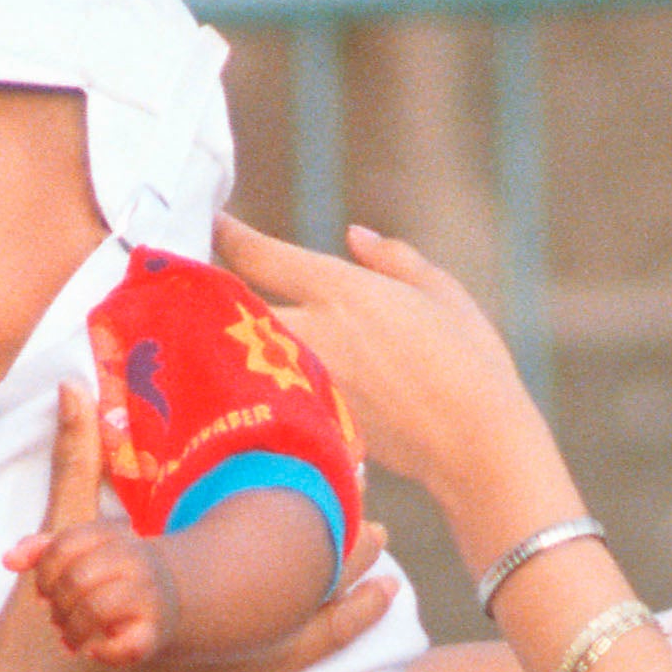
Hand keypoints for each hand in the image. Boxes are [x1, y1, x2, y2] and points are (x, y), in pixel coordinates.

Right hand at [0, 387, 394, 671]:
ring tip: (390, 587)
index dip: (309, 500)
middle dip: (346, 551)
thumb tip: (74, 389)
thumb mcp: (61, 552)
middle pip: (308, 582)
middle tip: (377, 525)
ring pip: (322, 642)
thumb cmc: (42, 657)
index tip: (343, 471)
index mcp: (203, 584)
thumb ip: (73, 468)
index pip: (270, 532)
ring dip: (359, 613)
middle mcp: (238, 631)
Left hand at [20, 502, 174, 664]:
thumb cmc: (114, 574)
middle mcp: (135, 559)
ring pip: (96, 610)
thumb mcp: (84, 552)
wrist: (173, 597)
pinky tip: (92, 651)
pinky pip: (124, 646)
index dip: (43, 574)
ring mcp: (149, 594)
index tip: (43, 593)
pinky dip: (102, 653)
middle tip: (56, 619)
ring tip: (69, 639)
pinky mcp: (156, 631)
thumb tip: (7, 560)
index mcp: (113, 534)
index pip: (63, 546)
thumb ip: (44, 550)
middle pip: (76, 579)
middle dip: (57, 605)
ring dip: (71, 631)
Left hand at [215, 213, 575, 568]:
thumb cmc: (471, 363)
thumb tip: (354, 235)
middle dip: (212, 294)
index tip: (213, 225)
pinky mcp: (308, 424)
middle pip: (232, 309)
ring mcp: (303, 385)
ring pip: (242, 355)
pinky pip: (267, 394)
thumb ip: (393, 259)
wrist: (476, 447)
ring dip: (227, 340)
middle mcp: (313, 334)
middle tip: (194, 283)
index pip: (260, 256)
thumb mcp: (442, 293)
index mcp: (342, 291)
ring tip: (213, 330)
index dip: (229, 236)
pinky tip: (249, 383)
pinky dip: (253, 383)